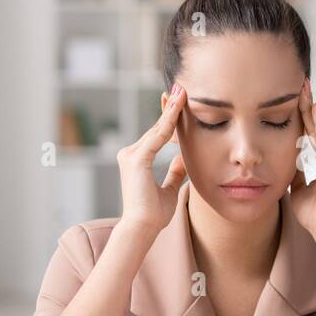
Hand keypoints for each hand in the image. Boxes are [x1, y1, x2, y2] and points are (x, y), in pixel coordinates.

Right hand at [117, 83, 188, 235]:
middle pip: (157, 127)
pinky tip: (179, 106)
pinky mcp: (137, 158)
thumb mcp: (169, 189)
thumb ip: (174, 173)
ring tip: (183, 90)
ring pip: (158, 128)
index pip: (158, 134)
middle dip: (172, 109)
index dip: (170, 119)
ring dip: (172, 109)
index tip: (182, 103)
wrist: (142, 227)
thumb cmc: (153, 214)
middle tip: (183, 88)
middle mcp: (131, 153)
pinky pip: (158, 135)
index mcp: (137, 160)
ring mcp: (132, 154)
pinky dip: (169, 119)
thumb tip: (183, 160)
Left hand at [288, 79, 315, 255]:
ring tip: (303, 88)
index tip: (295, 100)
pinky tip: (312, 105)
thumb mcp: (298, 188)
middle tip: (301, 84)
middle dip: (307, 105)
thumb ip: (295, 173)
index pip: (311, 133)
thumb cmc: (314, 214)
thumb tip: (284, 162)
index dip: (303, 117)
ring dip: (311, 107)